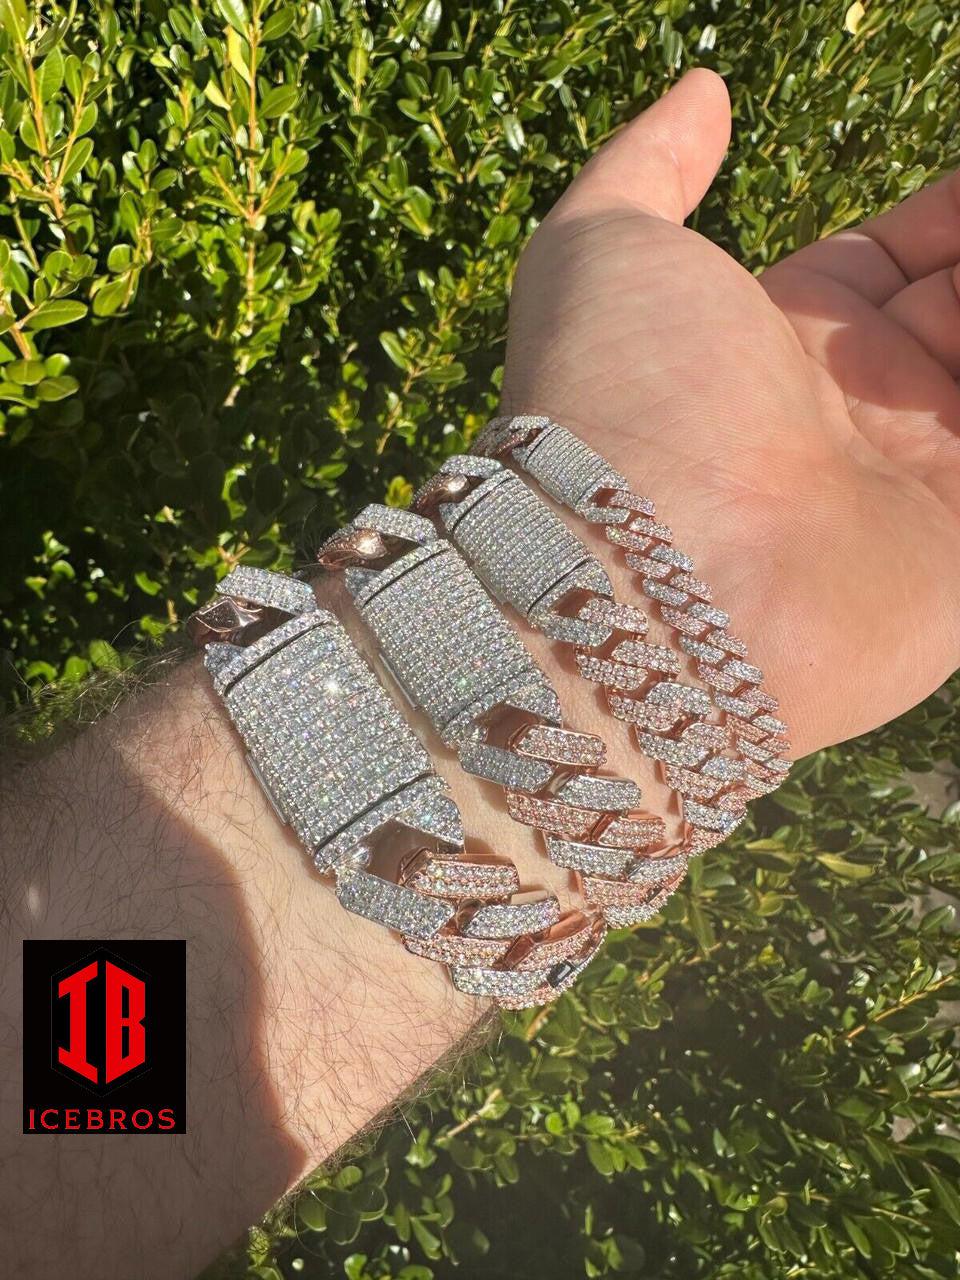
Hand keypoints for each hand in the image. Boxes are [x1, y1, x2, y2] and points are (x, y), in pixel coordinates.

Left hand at [502, 69, 959, 757]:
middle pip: (958, 310)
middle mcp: (855, 410)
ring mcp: (917, 483)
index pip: (898, 257)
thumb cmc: (622, 400)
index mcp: (783, 335)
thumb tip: (702, 95)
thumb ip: (648, 168)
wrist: (652, 578)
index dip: (950, 213)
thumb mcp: (603, 247)